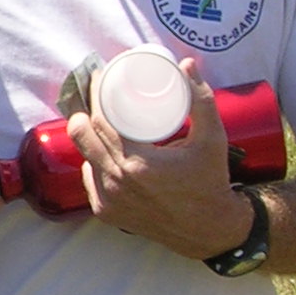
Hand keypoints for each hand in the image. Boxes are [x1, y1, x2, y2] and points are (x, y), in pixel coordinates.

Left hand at [67, 64, 249, 259]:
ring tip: (98, 120)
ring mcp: (108, 200)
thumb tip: (185, 64)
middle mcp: (116, 183)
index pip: (100, 120)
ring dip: (88, 137)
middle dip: (86, 111)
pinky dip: (93, 163)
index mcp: (137, 163)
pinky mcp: (106, 213)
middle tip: (97, 96)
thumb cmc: (210, 182)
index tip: (99, 79)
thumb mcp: (212, 138)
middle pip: (84, 136)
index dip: (94, 95)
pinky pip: (90, 179)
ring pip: (84, 157)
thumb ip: (201, 99)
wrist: (208, 230)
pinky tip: (100, 150)